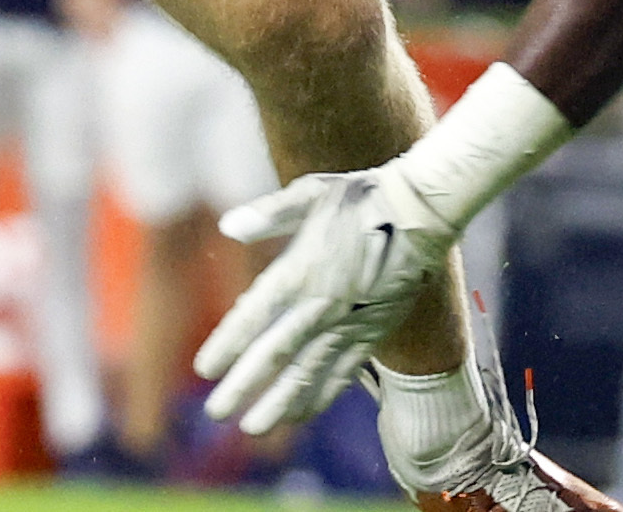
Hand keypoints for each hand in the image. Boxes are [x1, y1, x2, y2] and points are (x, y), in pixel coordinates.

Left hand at [195, 162, 457, 433]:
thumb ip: (269, 215)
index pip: (254, 316)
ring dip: (278, 403)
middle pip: (275, 354)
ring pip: (309, 372)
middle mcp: (321, 305)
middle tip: (215, 412)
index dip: (227, 345)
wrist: (420, 214)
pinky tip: (300, 414)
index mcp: (300, 270)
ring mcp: (349, 323)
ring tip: (252, 428)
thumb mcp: (311, 194)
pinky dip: (319, 396)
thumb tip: (227, 226)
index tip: (203, 369)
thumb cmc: (361, 198)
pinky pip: (342, 374)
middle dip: (243, 385)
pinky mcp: (372, 333)